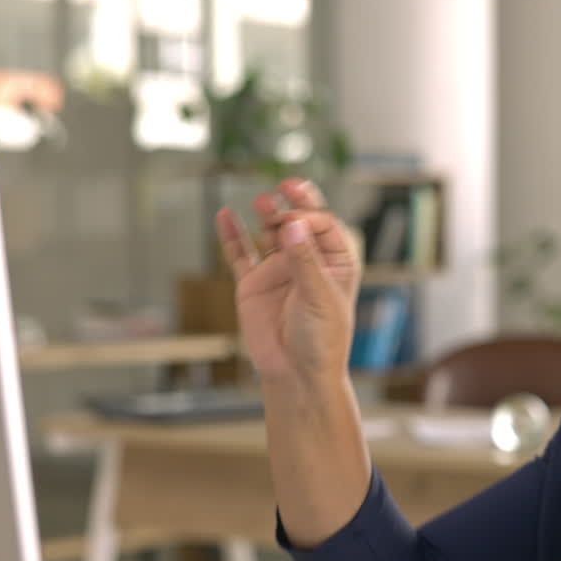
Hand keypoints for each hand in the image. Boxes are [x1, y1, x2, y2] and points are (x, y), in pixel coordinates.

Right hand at [213, 179, 360, 382]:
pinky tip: (224, 215)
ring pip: (271, 233)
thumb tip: (293, 224)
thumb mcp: (318, 298)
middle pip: (300, 222)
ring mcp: (279, 271)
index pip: (324, 227)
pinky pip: (239, 255)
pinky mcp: (253, 284)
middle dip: (295, 204)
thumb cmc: (321, 339)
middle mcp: (308, 262)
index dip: (310, 218)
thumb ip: (304, 261)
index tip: (295, 222)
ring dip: (268, 215)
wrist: (295, 373)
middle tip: (286, 187)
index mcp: (336, 263)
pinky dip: (232, 236)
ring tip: (263, 201)